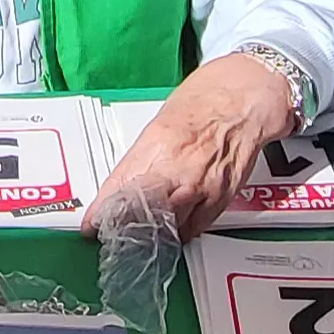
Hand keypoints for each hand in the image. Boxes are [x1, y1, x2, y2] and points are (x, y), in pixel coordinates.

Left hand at [90, 51, 301, 239]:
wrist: (243, 100)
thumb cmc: (203, 104)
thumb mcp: (158, 124)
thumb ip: (142, 157)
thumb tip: (123, 183)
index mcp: (155, 146)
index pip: (119, 188)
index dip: (101, 212)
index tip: (90, 226)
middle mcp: (178, 170)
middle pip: (142, 214)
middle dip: (125, 227)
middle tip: (115, 233)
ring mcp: (200, 188)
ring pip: (169, 226)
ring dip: (153, 233)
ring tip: (143, 233)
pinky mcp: (220, 199)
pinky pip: (195, 227)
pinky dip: (182, 230)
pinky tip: (174, 227)